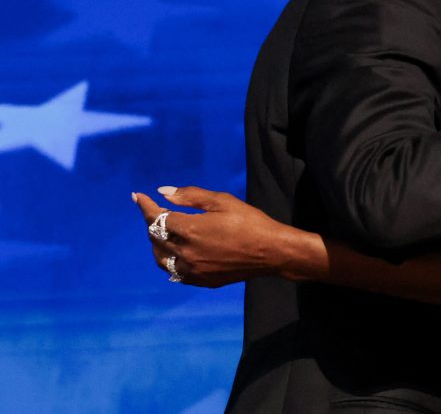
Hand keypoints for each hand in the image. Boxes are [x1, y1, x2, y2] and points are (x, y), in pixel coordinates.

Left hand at [133, 186, 294, 287]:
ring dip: (156, 244)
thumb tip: (163, 192)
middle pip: (155, 237)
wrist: (271, 252)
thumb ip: (191, 196)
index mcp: (189, 230)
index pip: (156, 217)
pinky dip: (169, 260)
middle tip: (156, 211)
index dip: (145, 206)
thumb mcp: (222, 202)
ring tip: (161, 233)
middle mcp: (185, 252)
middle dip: (152, 222)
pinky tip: (175, 254)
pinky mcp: (200, 280)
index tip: (138, 196)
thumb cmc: (249, 222)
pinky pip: (174, 272)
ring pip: (160, 258)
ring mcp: (191, 270)